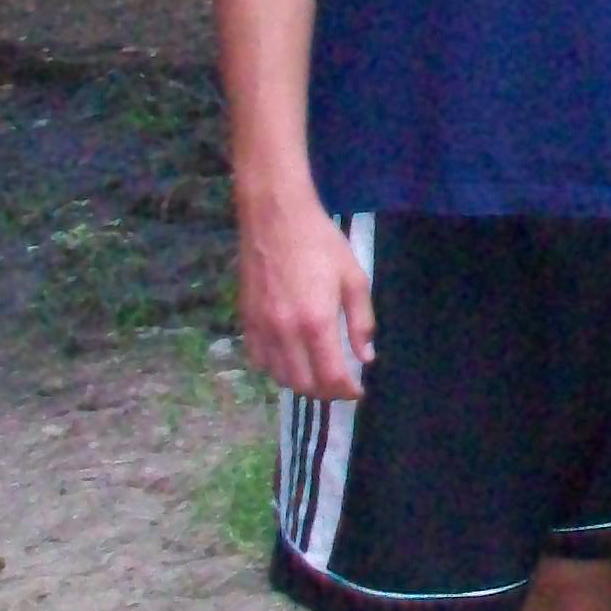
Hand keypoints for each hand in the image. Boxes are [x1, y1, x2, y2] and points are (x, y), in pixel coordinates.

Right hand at [236, 190, 372, 399]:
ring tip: (318, 375)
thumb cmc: (321, 244)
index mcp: (316, 323)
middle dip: (326, 392)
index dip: (347, 391)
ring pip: (278, 376)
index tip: (358, 391)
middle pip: (303, 384)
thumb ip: (361, 322)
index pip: (331, 377)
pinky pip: (257, 360)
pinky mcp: (244, 319)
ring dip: (301, 383)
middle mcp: (285, 332)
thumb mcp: (354, 279)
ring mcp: (261, 328)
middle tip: (340, 385)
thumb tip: (366, 357)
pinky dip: (275, 369)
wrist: (276, 217)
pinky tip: (289, 360)